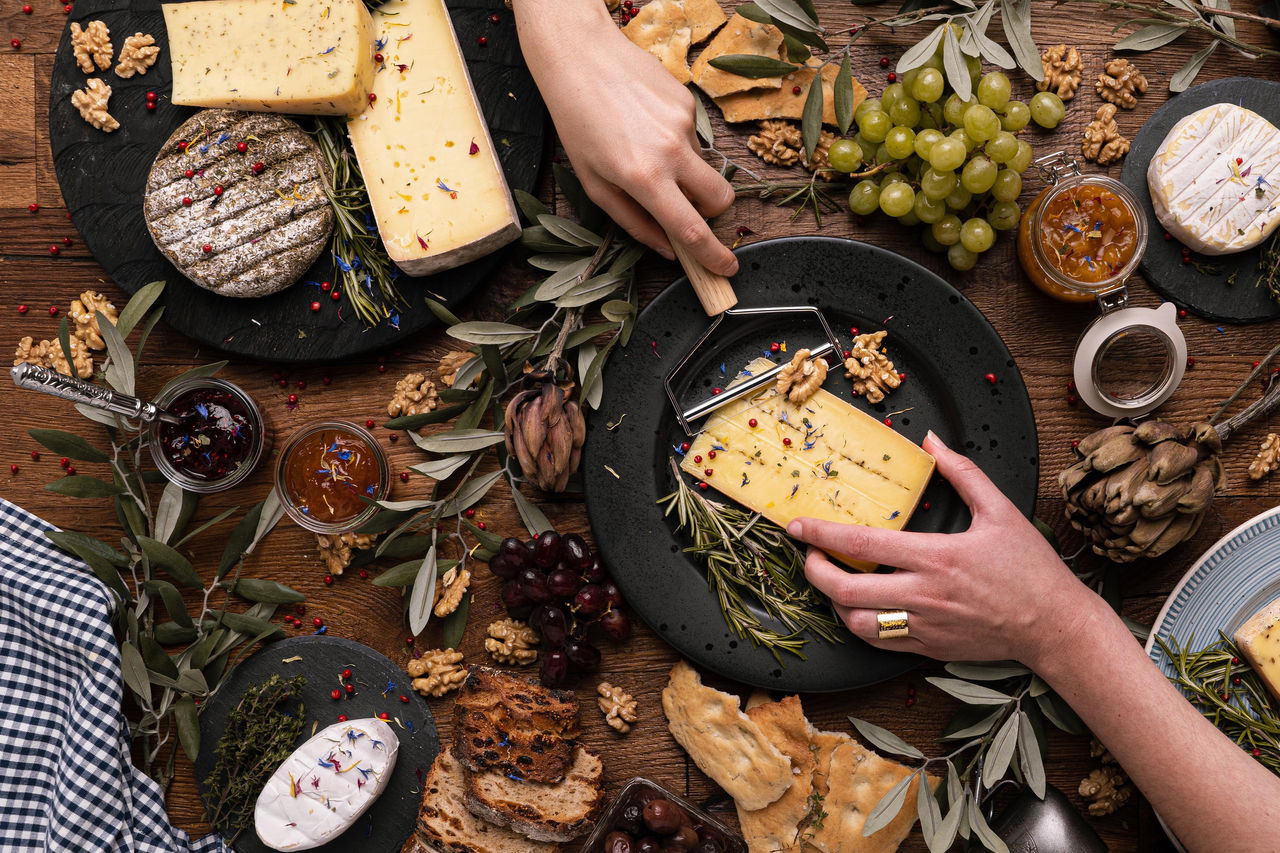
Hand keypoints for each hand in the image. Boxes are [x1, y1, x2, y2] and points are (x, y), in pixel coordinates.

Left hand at [513, 1, 737, 275]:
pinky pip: (693, 136)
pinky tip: (645, 123)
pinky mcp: (688, 101)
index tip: (726, 269)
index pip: (692, 229)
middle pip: (720, 198)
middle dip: (713, 212)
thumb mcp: (594, 184)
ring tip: (643, 148)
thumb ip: (634, 222)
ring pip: (703, 166)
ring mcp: (683, 124)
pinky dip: (675, 141)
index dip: (713, 255)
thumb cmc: (577, 123)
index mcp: (643, 178)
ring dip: (684, 171)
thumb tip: (667, 249)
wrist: (579, 56)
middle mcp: (670, 151)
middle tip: (687, 207)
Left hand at [788, 432, 1102, 666]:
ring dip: (834, 602)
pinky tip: (859, 607)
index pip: (863, 543)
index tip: (797, 526)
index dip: (822, 534)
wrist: (1055, 626)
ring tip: (832, 581)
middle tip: (809, 555)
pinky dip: (859, 624)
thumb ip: (962, 472)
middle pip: (846, 589)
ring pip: (856, 622)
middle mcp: (924, 595)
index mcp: (936, 557)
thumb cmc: (1030, 569)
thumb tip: (932, 441)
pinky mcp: (928, 648)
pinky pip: (878, 642)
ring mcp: (924, 626)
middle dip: (815, 571)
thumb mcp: (1000, 510)